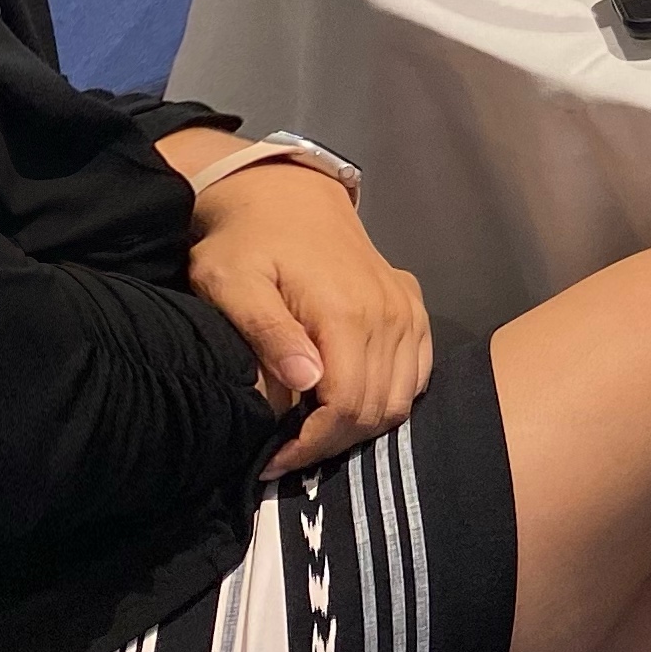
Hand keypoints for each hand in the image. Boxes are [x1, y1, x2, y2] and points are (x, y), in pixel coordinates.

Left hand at [185, 164, 431, 475]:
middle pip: (376, 410)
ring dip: (359, 427)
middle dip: (332, 444)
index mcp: (345, 311)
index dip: (312, 445)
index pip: (346, 405)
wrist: (283, 192)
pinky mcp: (413, 305)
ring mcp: (406, 309)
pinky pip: (418, 372)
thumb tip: (306, 382)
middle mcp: (388, 313)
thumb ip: (268, 331)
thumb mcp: (232, 283)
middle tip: (286, 452)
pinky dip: (389, 398)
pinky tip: (350, 400)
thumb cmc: (245, 241)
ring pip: (401, 399)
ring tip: (313, 431)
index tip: (271, 459)